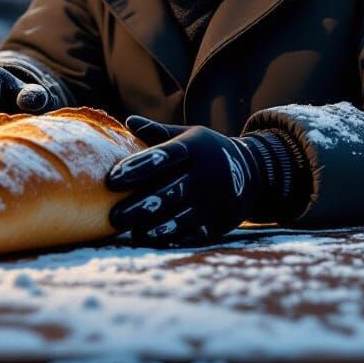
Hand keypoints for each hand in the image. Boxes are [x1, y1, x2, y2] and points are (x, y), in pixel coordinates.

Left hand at [106, 117, 262, 245]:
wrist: (252, 170)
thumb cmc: (206, 151)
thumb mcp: (188, 135)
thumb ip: (157, 132)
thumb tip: (128, 121)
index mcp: (193, 147)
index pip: (161, 157)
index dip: (136, 168)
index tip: (111, 179)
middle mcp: (204, 172)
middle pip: (168, 192)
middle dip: (139, 207)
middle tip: (112, 217)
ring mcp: (213, 199)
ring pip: (179, 218)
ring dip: (152, 228)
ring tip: (131, 233)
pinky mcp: (218, 220)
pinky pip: (192, 232)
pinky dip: (171, 238)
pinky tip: (151, 241)